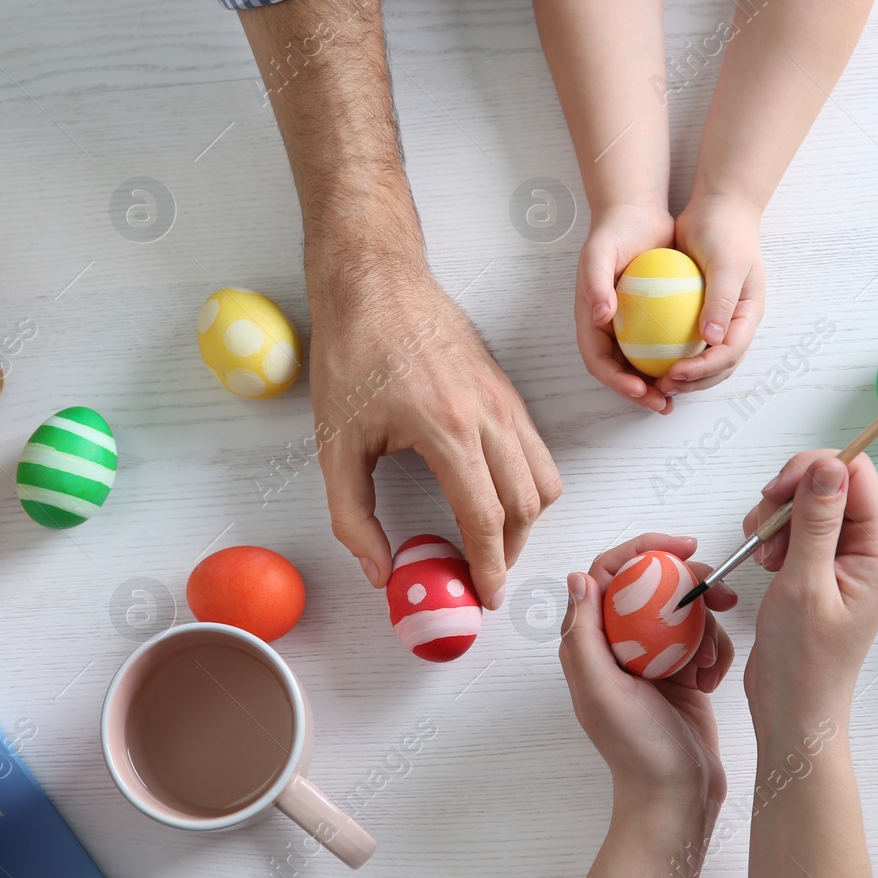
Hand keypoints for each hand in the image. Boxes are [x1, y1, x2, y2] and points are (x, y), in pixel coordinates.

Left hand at [310, 264, 561, 607]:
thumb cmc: (351, 352)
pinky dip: (528, 484)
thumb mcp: (333, 442)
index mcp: (447, 427)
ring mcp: (504, 398)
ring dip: (526, 520)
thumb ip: (352, 515)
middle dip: (510, 552)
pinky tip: (492, 495)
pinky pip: (536, 449)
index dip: (488, 566)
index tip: (485, 597)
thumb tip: (380, 571)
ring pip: (544, 477)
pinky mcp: (507, 388)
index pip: (486, 517)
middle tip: (483, 578)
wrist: (375, 280)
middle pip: (526, 504)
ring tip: (490, 542)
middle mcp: (488, 413)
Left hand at [561, 534, 737, 810]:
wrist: (676, 798)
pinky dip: (716, 653)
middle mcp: (618, 645)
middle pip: (653, 585)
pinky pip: (705, 640)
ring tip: (710, 661)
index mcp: (590, 643)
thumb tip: (578, 577)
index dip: (643, 549)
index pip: (610, 573)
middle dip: (689, 585)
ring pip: (684, 611)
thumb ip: (584, 635)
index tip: (683, 547)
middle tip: (721, 594)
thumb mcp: (601, 691)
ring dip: (707, 627)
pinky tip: (712, 681)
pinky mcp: (682, 673)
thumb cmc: (636, 751)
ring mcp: (653, 658)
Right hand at [575, 204, 674, 412]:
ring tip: (679, 397)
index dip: (615, 381)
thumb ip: (595, 283)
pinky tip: (696, 366)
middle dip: (638, 394)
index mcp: (590, 321)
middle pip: (619, 372)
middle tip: (662, 404)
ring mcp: (629, 326)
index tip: (639, 389)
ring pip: (641, 365)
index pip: (598, 360)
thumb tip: (600, 317)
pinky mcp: (651, 319)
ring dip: (657, 385)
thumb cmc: (614, 234)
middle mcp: (607, 329)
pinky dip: (674, 360)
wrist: (636, 216)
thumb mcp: (597, 253)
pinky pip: (661, 346)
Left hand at [662, 193, 764, 395]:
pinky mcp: (697, 313)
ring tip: (653, 383)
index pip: (729, 355)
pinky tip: (643, 359)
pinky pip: (683, 341)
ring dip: (680, 377)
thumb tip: (712, 339)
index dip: (703, 370)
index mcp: (748, 316)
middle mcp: (735, 323)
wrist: (717, 209)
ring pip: (701, 360)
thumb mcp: (726, 263)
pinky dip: (667, 355)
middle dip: (692, 384)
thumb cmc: (725, 232)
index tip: (675, 373)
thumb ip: (720, 300)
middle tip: (661, 388)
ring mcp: (717, 320)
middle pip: (718, 367)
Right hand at [743, 452, 877, 730]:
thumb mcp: (804, 584)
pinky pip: (797, 526)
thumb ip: (816, 520)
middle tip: (764, 533)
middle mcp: (869, 546)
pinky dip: (773, 534)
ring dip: (776, 518)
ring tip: (765, 556)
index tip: (775, 495)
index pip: (855, 472)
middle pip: (830, 481)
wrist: (794, 706)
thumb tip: (828, 464)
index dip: (812, 471)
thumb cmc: (804, 659)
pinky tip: (765, 562)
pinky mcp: (822, 565)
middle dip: (788, 497)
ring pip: (808, 501)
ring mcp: (845, 556)